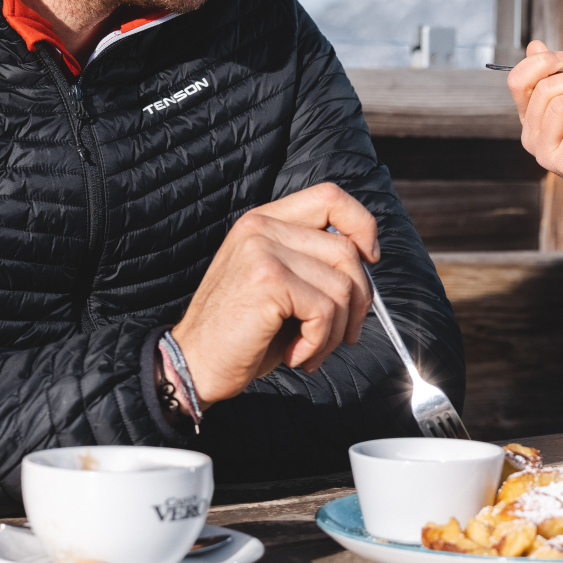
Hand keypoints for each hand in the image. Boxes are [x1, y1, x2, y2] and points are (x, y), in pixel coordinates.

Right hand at [168, 183, 378, 405]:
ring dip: (336, 330)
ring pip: (342, 285)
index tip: (369, 259)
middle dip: (359, 301)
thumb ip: (313, 262)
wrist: (192, 365)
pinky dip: (319, 342)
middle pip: (347, 251)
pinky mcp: (267, 280)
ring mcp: (262, 250)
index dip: (362, 225)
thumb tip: (367, 263)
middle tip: (343, 334)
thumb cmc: (241, 333)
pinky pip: (324, 310)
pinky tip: (296, 354)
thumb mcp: (280, 285)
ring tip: (311, 349)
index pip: (330, 197)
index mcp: (265, 221)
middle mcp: (262, 227)